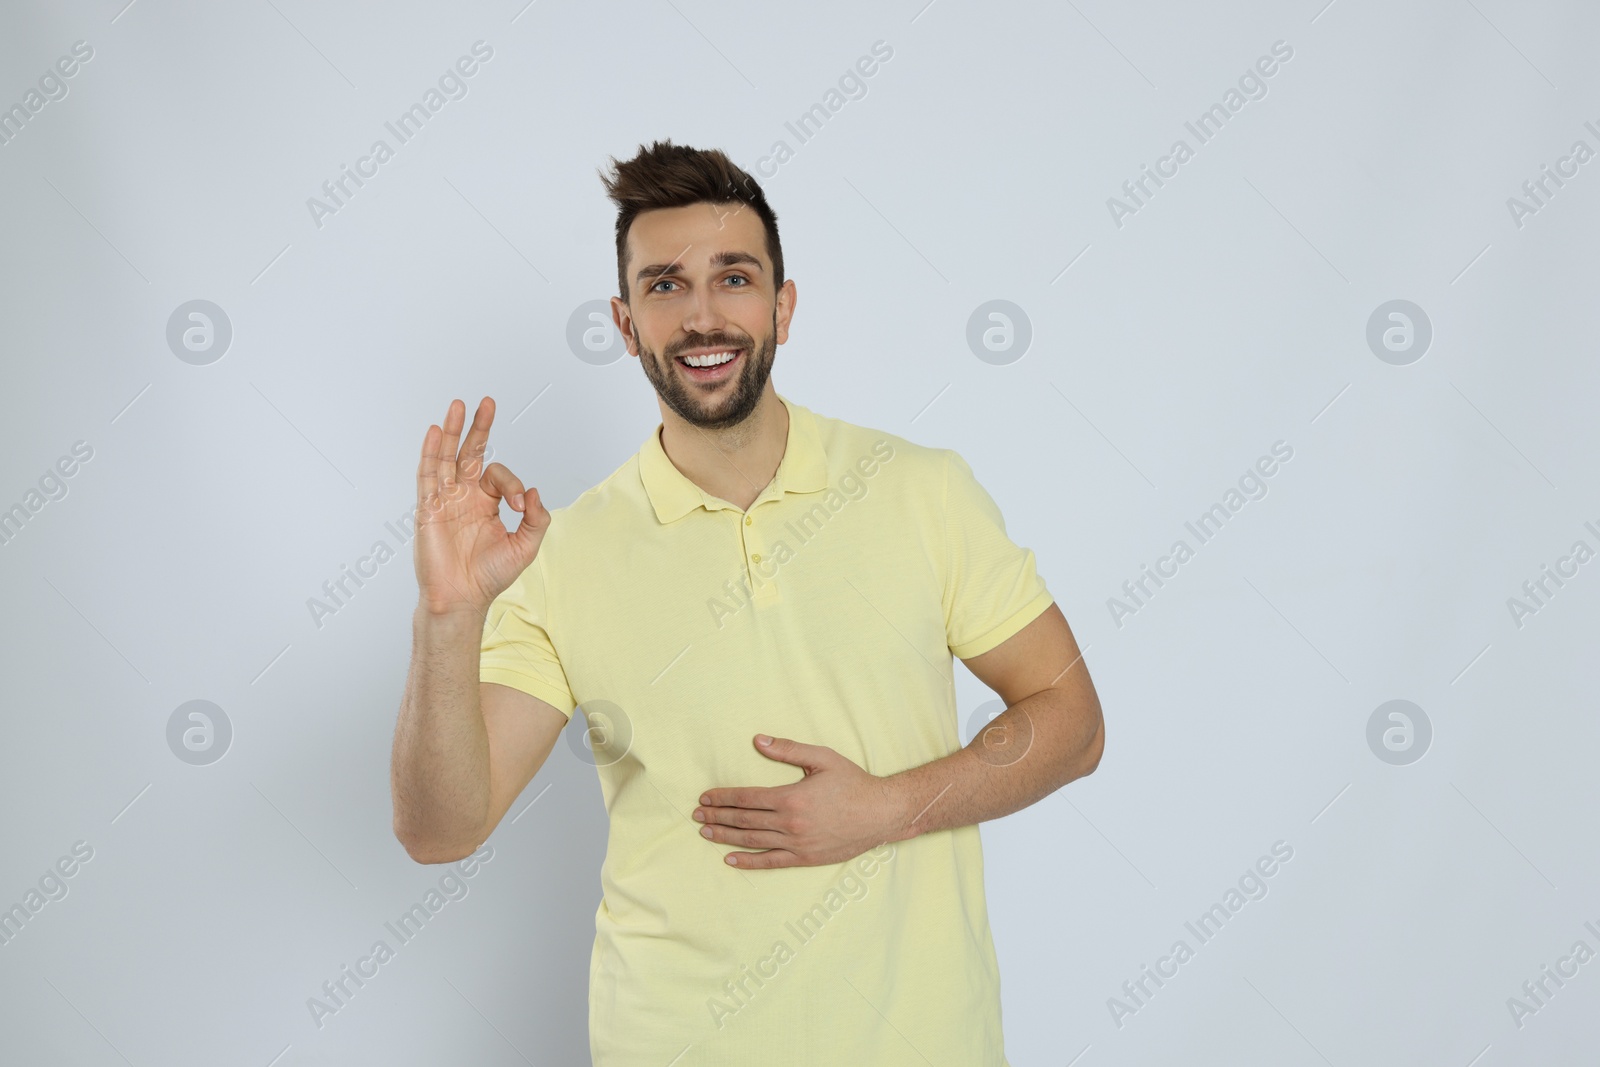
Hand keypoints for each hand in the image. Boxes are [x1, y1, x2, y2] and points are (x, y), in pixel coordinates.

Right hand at [414, 397, 548, 617]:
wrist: (462, 598)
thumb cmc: (489, 576)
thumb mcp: (525, 545)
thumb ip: (537, 518)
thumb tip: (533, 491)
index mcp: (485, 503)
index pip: (497, 475)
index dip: (512, 484)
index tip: (519, 505)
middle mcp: (463, 497)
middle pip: (470, 454)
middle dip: (479, 428)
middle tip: (487, 403)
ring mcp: (444, 500)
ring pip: (447, 457)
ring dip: (453, 431)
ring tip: (458, 406)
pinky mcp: (428, 508)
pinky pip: (428, 475)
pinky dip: (431, 453)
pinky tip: (436, 432)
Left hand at [693, 736, 904, 868]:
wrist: (880, 813)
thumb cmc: (852, 782)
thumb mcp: (822, 758)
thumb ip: (787, 750)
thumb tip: (757, 740)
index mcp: (790, 797)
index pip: (746, 798)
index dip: (722, 798)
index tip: (705, 797)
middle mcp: (789, 823)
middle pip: (744, 820)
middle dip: (717, 816)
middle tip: (696, 815)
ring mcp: (796, 844)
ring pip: (752, 841)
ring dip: (726, 837)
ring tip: (705, 832)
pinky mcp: (804, 858)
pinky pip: (771, 862)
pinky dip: (748, 861)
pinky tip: (730, 859)